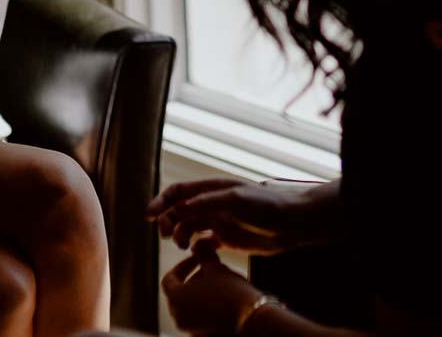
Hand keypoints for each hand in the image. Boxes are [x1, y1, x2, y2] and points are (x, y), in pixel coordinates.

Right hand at [147, 178, 334, 254]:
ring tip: (183, 246)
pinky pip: (202, 244)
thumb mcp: (236, 200)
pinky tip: (201, 253)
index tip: (148, 217)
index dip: (160, 202)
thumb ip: (207, 201)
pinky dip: (196, 249)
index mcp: (213, 188)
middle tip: (167, 237)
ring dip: (179, 236)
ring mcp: (219, 221)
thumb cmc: (267, 205)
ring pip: (188, 228)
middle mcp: (213, 203)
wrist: (293, 223)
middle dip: (167, 222)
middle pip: (178, 211)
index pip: (178, 192)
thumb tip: (178, 207)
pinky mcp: (227, 238)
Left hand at [161, 250, 262, 336]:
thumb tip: (197, 246)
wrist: (251, 319)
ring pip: (188, 306)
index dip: (183, 265)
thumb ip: (202, 254)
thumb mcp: (216, 268)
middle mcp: (178, 317)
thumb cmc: (231, 292)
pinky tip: (223, 300)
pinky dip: (205, 307)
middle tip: (210, 269)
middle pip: (178, 293)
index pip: (169, 278)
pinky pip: (198, 318)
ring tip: (219, 284)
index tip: (197, 258)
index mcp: (176, 299)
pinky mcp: (202, 336)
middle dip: (193, 278)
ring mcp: (189, 329)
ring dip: (199, 292)